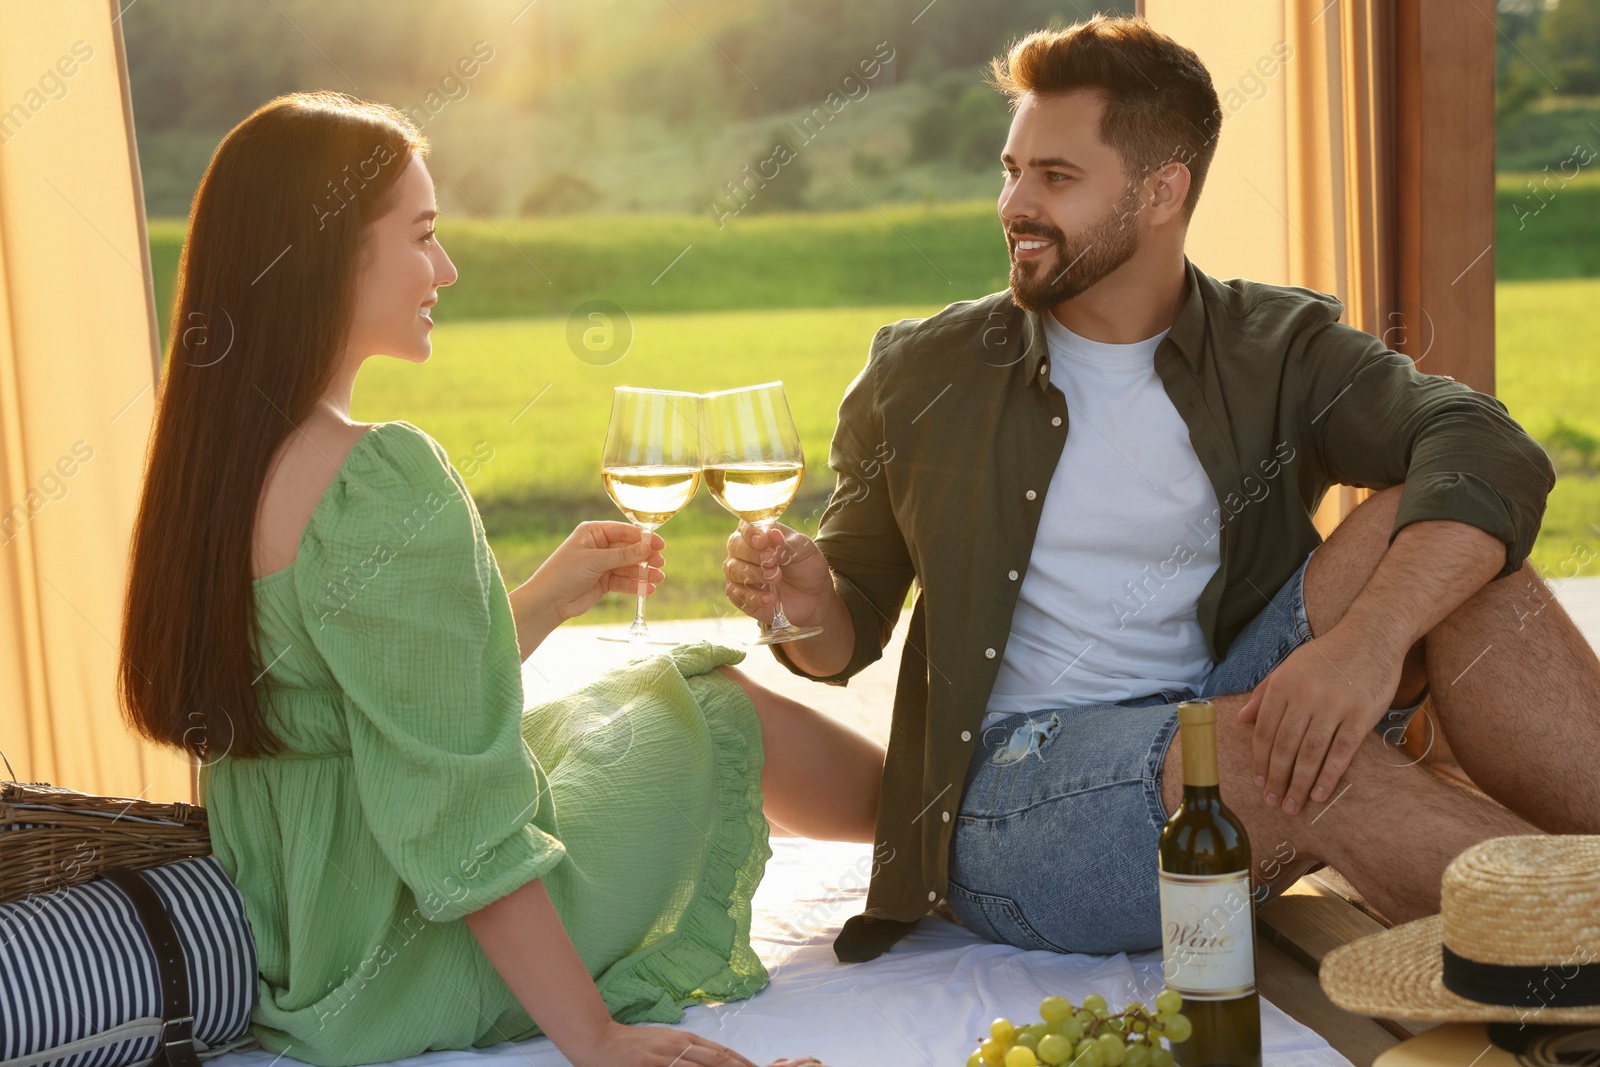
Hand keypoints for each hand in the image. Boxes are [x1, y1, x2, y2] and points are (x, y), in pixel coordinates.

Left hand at [523, 521, 664, 626]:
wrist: (548, 601)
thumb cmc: (565, 573)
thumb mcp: (595, 560)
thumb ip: (624, 555)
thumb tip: (648, 547)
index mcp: (593, 532)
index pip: (624, 531)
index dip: (643, 538)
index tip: (660, 545)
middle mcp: (599, 546)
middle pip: (629, 549)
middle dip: (645, 557)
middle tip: (660, 563)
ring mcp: (602, 565)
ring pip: (629, 567)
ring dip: (643, 573)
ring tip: (658, 579)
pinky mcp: (604, 582)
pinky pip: (623, 581)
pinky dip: (635, 585)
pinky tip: (647, 589)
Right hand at [567, 1021, 758, 1066]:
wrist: (599, 1040)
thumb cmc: (633, 1044)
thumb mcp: (664, 1041)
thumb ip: (686, 1050)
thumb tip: (708, 1057)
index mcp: (684, 1039)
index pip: (721, 1052)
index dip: (741, 1061)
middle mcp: (679, 1047)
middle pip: (718, 1060)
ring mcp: (666, 1059)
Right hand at [723, 521, 832, 627]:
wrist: (815, 594)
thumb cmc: (806, 565)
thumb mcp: (804, 550)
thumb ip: (788, 544)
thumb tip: (773, 534)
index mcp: (758, 533)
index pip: (744, 526)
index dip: (750, 533)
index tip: (762, 541)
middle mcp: (744, 552)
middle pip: (734, 547)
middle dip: (753, 555)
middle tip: (773, 561)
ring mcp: (740, 574)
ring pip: (732, 570)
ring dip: (754, 574)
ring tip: (776, 578)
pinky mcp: (742, 596)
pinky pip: (737, 595)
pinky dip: (754, 597)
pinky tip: (771, 598)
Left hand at [1237, 622, 1404, 814]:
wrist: (1371, 636)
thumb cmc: (1327, 654)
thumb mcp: (1289, 666)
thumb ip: (1264, 693)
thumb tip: (1241, 719)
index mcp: (1283, 685)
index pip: (1264, 731)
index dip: (1260, 760)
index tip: (1258, 782)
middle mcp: (1305, 697)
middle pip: (1285, 747)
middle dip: (1276, 779)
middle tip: (1272, 803)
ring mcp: (1334, 707)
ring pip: (1310, 754)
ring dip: (1298, 784)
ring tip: (1291, 806)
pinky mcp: (1361, 715)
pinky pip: (1341, 752)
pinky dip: (1328, 776)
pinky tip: (1319, 795)